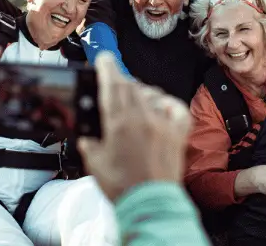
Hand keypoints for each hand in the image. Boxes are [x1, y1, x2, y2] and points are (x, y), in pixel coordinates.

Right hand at [77, 52, 191, 201]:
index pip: (113, 84)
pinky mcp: (178, 134)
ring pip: (150, 94)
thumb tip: (87, 131)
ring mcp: (163, 124)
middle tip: (113, 84)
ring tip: (133, 103)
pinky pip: (176, 108)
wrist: (150, 206)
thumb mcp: (94, 161)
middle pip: (130, 86)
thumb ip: (90, 140)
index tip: (104, 58)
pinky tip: (160, 107)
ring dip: (140, 92)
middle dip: (120, 81)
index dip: (107, 67)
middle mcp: (143, 118)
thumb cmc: (123, 188)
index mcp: (119, 122)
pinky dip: (167, 103)